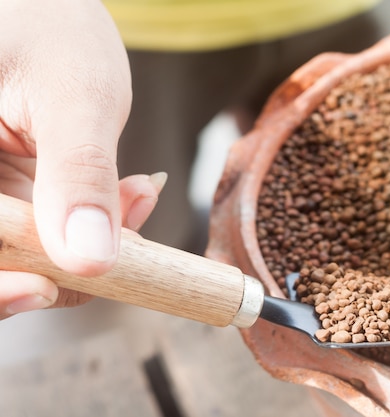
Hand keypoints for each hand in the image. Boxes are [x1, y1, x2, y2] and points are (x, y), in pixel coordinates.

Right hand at [0, 0, 162, 318]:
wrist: (51, 8)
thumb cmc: (52, 23)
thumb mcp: (75, 96)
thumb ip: (80, 175)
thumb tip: (90, 259)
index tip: (50, 289)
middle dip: (60, 267)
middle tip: (125, 238)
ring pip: (24, 261)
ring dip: (87, 250)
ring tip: (136, 196)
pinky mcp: (10, 202)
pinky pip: (46, 242)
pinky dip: (92, 234)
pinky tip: (129, 198)